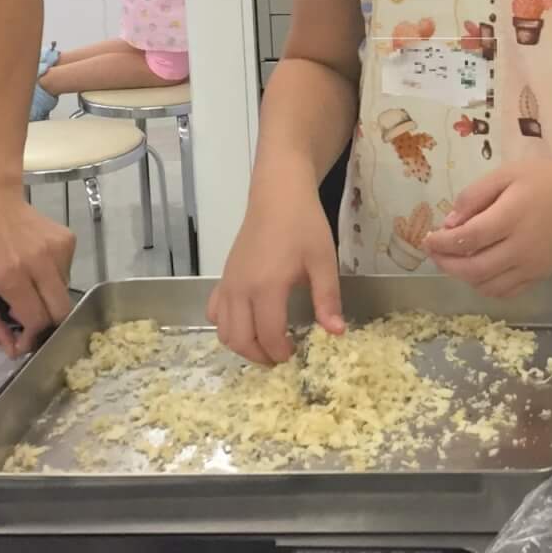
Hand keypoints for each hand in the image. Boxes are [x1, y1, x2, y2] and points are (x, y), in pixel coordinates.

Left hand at [0, 180, 74, 355]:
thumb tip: (10, 348)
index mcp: (10, 276)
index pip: (37, 320)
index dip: (31, 338)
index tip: (21, 342)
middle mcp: (40, 262)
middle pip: (60, 312)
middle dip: (46, 325)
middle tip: (27, 323)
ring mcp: (58, 249)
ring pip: (64, 293)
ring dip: (46, 300)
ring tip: (25, 289)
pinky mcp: (68, 240)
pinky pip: (66, 273)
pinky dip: (52, 280)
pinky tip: (34, 267)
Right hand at [207, 171, 342, 365]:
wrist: (278, 195)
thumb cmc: (304, 225)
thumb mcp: (323, 262)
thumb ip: (327, 299)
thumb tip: (336, 333)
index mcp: (267, 286)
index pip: (268, 335)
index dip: (280, 352)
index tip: (295, 354)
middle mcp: (241, 289)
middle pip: (240, 339)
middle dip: (260, 355)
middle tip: (280, 356)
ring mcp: (228, 283)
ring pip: (224, 330)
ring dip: (242, 344)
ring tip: (265, 344)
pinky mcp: (223, 277)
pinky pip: (215, 311)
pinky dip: (227, 325)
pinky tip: (247, 321)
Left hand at [423, 160, 551, 297]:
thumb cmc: (545, 180)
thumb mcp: (507, 174)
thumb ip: (475, 196)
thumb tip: (449, 223)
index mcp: (511, 217)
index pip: (467, 239)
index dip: (441, 243)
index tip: (427, 239)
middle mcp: (521, 247)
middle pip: (473, 269)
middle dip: (446, 264)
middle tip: (434, 252)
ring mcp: (531, 266)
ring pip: (487, 286)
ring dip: (464, 277)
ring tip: (455, 260)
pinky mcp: (539, 276)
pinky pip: (506, 292)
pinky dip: (486, 287)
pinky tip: (478, 271)